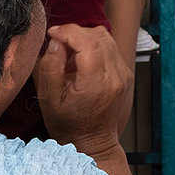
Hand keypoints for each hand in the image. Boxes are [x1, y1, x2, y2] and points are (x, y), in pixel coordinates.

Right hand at [34, 23, 130, 155]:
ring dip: (85, 39)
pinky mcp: (126, 75)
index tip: (52, 34)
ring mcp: (124, 75)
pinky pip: (111, 48)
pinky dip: (94, 47)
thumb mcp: (49, 98)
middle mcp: (116, 76)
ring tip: (69, 56)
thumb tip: (56, 42)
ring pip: (106, 38)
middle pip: (98, 36)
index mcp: (97, 83)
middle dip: (75, 33)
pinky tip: (81, 62)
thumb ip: (50, 66)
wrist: (92, 143)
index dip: (68, 31)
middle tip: (58, 45)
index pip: (88, 41)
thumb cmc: (68, 125)